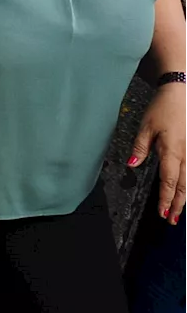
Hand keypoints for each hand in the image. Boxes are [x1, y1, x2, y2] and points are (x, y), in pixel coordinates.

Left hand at [130, 81, 186, 223]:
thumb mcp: (146, 126)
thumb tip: (132, 166)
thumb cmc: (163, 108)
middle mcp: (186, 154)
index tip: (162, 212)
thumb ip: (139, 148)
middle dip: (178, 204)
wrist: (182, 93)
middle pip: (184, 185)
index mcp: (171, 150)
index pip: (169, 180)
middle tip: (172, 219)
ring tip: (181, 211)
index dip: (166, 198)